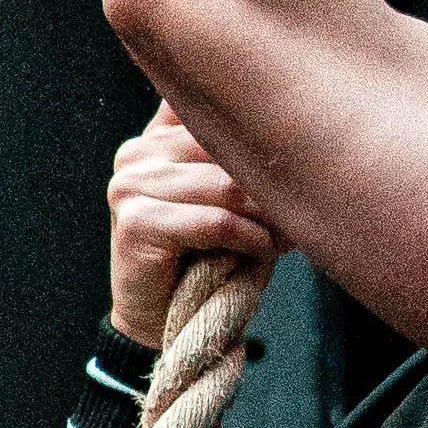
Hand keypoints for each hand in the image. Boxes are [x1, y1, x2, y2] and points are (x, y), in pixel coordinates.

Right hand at [108, 103, 279, 345]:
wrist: (164, 322)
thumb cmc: (208, 257)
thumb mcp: (227, 197)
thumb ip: (239, 158)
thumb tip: (298, 123)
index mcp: (156, 137)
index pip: (208, 104)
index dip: (260, 129)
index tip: (296, 157)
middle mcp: (136, 153)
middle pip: (225, 146)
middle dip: (270, 181)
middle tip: (299, 211)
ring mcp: (128, 186)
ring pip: (224, 186)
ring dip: (266, 216)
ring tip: (285, 238)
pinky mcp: (134, 223)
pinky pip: (213, 222)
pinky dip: (248, 239)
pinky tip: (262, 252)